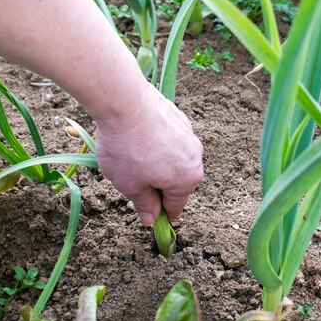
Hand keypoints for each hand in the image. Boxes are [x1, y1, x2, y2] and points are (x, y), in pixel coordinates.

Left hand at [95, 83, 203, 224]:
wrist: (125, 102)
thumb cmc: (127, 149)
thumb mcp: (130, 186)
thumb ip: (144, 204)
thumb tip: (151, 218)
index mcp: (187, 180)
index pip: (175, 207)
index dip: (159, 214)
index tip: (146, 214)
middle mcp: (195, 158)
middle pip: (176, 181)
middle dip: (156, 184)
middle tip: (130, 179)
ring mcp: (189, 135)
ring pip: (173, 159)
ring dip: (156, 162)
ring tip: (131, 155)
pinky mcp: (179, 118)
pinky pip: (169, 139)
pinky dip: (156, 143)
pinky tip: (136, 138)